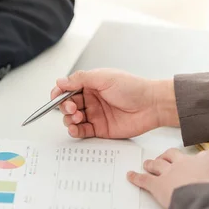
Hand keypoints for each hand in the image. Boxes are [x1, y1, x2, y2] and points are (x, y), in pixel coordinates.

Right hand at [51, 69, 178, 138]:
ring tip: (77, 117)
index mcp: (90, 85)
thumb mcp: (103, 77)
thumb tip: (61, 81)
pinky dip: (74, 131)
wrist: (152, 105)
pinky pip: (81, 131)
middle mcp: (91, 100)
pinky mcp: (99, 129)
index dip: (59, 93)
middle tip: (72, 108)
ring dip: (69, 119)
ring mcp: (94, 115)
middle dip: (65, 107)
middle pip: (67, 105)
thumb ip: (80, 79)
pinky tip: (75, 128)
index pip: (67, 89)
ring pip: (71, 119)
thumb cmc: (133, 88)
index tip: (56, 97)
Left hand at [128, 149, 208, 208]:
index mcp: (205, 161)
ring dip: (151, 164)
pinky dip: (135, 177)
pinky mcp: (157, 185)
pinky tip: (130, 175)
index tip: (197, 161)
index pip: (202, 156)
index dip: (198, 159)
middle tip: (163, 158)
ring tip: (147, 164)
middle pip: (172, 155)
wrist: (204, 198)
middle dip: (167, 156)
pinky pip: (144, 179)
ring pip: (157, 164)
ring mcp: (169, 173)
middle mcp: (184, 163)